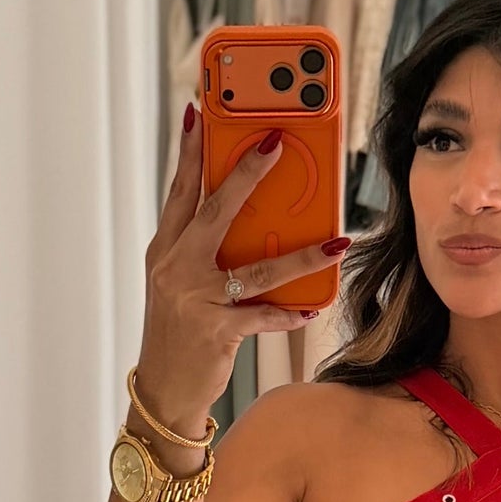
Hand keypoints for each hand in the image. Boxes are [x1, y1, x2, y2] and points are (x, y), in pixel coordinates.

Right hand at [134, 107, 350, 433]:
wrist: (164, 389)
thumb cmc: (177, 332)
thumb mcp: (178, 282)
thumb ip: (201, 248)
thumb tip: (247, 217)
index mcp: (165, 249)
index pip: (178, 190)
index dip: (189, 151)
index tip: (200, 112)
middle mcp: (175, 268)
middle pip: (213, 210)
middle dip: (245, 174)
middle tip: (274, 143)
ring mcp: (195, 299)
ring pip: (255, 268)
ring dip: (302, 255)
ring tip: (336, 241)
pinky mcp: (216, 332)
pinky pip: (262, 316)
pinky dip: (289, 313)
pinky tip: (312, 307)